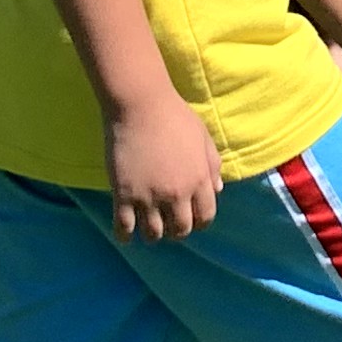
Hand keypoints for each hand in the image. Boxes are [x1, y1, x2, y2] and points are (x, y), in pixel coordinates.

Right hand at [105, 95, 220, 242]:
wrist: (140, 104)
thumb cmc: (174, 116)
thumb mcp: (202, 137)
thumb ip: (212, 164)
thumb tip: (218, 189)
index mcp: (199, 180)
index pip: (205, 217)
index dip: (199, 222)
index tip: (191, 219)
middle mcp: (177, 193)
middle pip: (180, 230)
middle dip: (177, 231)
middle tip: (169, 224)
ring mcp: (149, 196)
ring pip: (153, 234)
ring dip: (153, 234)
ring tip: (148, 227)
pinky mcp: (123, 194)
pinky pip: (124, 228)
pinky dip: (126, 236)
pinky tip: (126, 235)